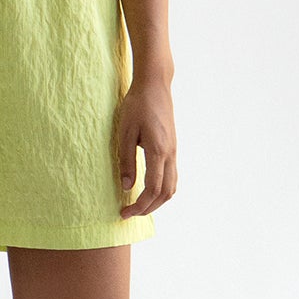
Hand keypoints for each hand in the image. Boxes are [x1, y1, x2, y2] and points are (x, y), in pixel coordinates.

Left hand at [115, 77, 176, 218]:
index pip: (152, 189)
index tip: (124, 213)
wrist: (155, 85)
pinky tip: (148, 190)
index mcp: (158, 151)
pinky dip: (162, 190)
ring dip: (157, 201)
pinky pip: (172, 176)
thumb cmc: (137, 105)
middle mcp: (170, 154)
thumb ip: (127, 161)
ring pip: (172, 187)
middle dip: (148, 208)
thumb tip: (127, 187)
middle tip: (129, 213)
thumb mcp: (125, 132)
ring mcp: (174, 151)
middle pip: (166, 193)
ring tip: (138, 205)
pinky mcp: (173, 147)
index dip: (139, 206)